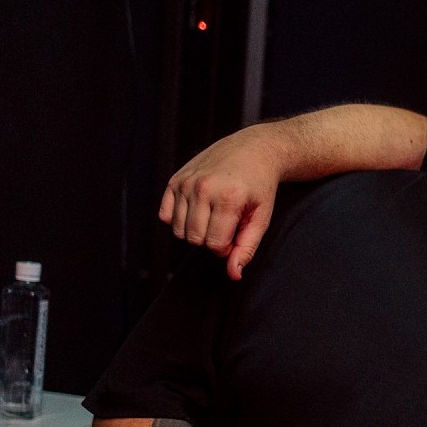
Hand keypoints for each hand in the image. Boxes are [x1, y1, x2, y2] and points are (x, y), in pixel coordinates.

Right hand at [159, 126, 282, 279]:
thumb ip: (247, 248)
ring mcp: (186, 183)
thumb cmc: (259, 187)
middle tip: (225, 225)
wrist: (253, 150)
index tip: (236, 234)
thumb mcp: (262, 218)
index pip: (214, 245)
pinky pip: (165, 215)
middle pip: (194, 239)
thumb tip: (233, 275)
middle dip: (210, 240)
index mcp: (228, 199)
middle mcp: (204, 188)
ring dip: (195, 231)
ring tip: (213, 216)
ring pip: (178, 230)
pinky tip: (197, 210)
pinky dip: (179, 220)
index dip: (226, 247)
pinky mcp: (175, 180)